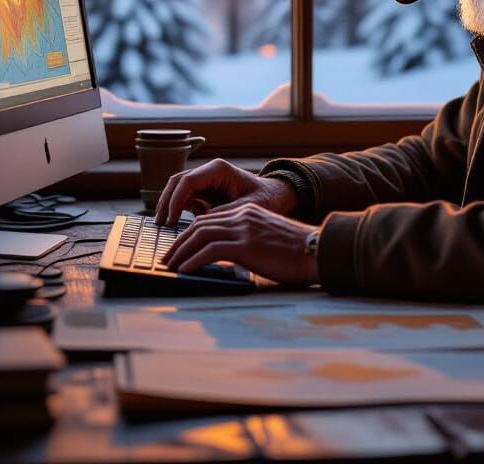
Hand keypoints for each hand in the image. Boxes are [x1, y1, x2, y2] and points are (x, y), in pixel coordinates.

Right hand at [155, 158, 297, 225]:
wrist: (275, 197)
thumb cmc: (266, 199)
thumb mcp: (248, 207)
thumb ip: (226, 213)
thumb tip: (203, 222)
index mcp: (218, 170)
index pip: (187, 181)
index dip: (176, 200)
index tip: (171, 220)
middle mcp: (208, 172)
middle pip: (177, 183)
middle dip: (166, 202)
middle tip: (160, 224)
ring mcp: (205, 181)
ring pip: (178, 190)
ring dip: (169, 206)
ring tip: (163, 226)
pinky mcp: (204, 192)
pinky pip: (185, 199)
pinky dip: (178, 210)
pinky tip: (175, 226)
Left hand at [161, 203, 318, 285]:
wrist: (316, 250)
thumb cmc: (297, 251)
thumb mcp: (268, 238)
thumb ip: (248, 240)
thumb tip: (228, 256)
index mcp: (247, 212)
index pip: (209, 219)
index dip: (189, 233)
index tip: (178, 248)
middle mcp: (242, 215)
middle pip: (199, 225)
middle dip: (179, 242)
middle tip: (167, 258)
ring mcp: (244, 229)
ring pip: (200, 235)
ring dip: (181, 252)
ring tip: (171, 266)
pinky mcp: (246, 246)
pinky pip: (210, 251)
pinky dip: (193, 261)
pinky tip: (185, 271)